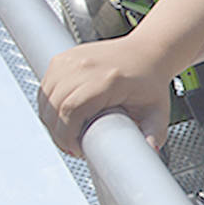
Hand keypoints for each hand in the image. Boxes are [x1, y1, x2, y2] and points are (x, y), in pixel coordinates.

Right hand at [37, 39, 172, 156]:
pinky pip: (45, 87)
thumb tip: (149, 151)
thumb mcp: (158, 111)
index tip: (76, 149)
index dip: (67, 135)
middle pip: (56, 106)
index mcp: (108, 80)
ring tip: (66, 133)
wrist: (147, 52)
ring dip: (51, 120)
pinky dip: (48, 105)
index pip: (72, 110)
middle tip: (70, 145)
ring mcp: (72, 60)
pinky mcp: (64, 58)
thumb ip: (155, 134)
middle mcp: (87, 66)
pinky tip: (60, 116)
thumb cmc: (151, 81)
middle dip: (58, 133)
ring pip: (46, 97)